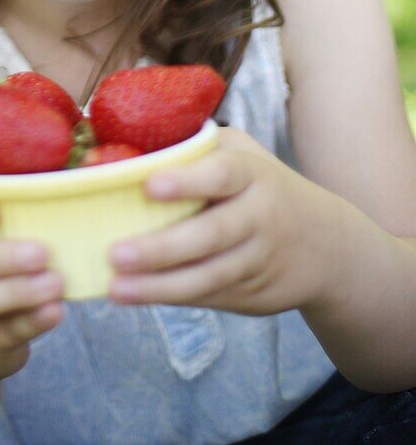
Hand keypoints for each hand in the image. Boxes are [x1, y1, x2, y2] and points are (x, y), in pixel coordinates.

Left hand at [107, 127, 344, 315]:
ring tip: (115, 288)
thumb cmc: (262, 186)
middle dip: (162, 247)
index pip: (222, 174)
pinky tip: (136, 295)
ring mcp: (258, 260)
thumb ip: (197, 148)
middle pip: (211, 234)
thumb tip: (122, 148)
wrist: (330, 245)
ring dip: (159, 285)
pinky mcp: (253, 294)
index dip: (187, 180)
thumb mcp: (243, 154)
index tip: (149, 185)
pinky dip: (171, 297)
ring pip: (208, 276)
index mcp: (253, 174)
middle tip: (115, 253)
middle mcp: (260, 217)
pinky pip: (209, 296)